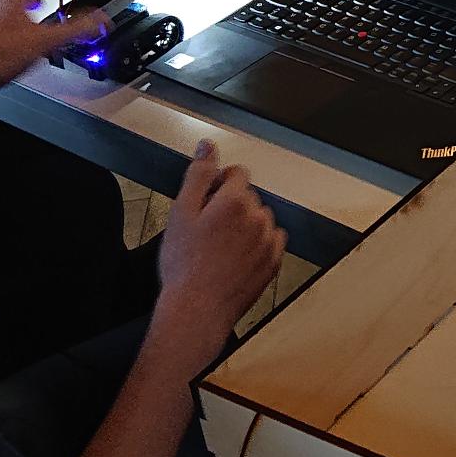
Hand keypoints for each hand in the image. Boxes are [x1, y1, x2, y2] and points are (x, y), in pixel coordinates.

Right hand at [151, 142, 281, 366]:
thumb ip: (199, 174)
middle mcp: (258, 217)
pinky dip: (257, 244)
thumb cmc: (184, 265)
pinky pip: (271, 240)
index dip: (219, 185)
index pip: (238, 173)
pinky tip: (235, 258)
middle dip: (231, 206)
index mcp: (235, 201)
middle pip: (248, 196)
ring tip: (220, 248)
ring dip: (245, 225)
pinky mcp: (274, 261)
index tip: (206, 204)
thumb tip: (208, 147)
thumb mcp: (181, 212)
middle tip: (207, 231)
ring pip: (260, 218)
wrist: (197, 309)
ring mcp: (269, 240)